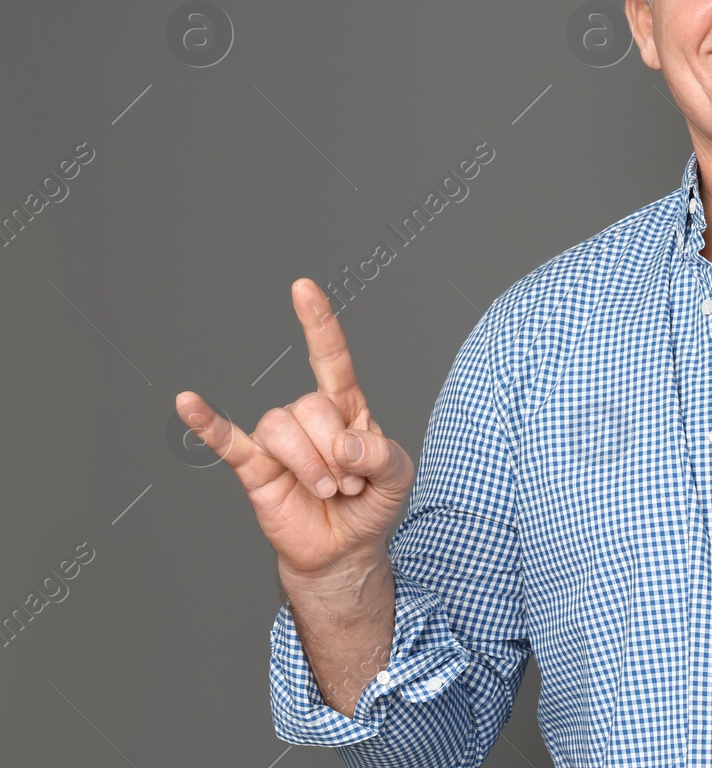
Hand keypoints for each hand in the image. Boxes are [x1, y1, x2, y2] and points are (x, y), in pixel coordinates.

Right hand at [174, 279, 413, 583]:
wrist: (344, 550)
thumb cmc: (371, 503)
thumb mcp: (398, 476)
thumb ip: (380, 454)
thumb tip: (341, 445)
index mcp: (346, 407)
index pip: (331, 357)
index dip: (317, 323)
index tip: (302, 288)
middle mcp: (309, 415)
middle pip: (311, 406)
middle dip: (335, 452)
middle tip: (349, 484)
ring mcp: (279, 440)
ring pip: (280, 427)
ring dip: (310, 465)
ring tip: (327, 491)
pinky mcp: (254, 467)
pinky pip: (225, 440)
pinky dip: (207, 422)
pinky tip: (188, 403)